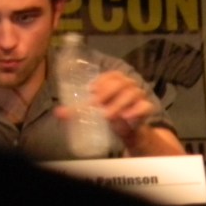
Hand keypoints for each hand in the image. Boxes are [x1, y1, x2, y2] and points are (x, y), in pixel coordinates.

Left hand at [53, 69, 183, 155]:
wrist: (129, 130)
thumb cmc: (111, 114)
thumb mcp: (94, 112)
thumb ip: (77, 111)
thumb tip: (58, 113)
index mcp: (117, 82)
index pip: (112, 74)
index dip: (102, 80)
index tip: (91, 91)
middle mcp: (129, 86)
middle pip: (122, 82)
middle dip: (108, 91)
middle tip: (97, 104)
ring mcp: (139, 96)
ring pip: (133, 92)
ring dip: (119, 103)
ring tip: (108, 115)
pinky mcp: (146, 109)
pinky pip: (145, 106)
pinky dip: (137, 110)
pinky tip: (126, 116)